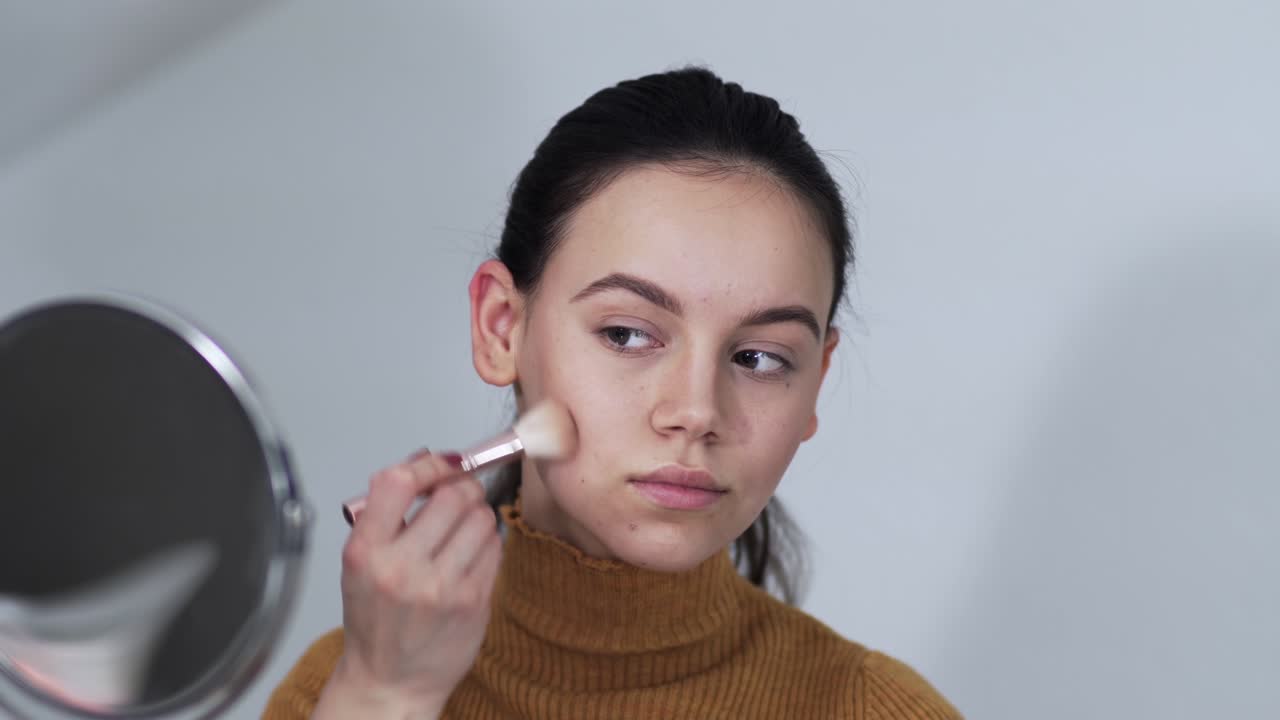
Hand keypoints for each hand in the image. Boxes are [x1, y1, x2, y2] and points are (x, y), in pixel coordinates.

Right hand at [319, 452, 501, 715]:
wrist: (391, 680)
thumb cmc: (377, 619)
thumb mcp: (363, 561)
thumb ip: (388, 512)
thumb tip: (427, 461)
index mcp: (366, 552)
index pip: (397, 482)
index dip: (427, 464)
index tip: (439, 464)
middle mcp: (401, 569)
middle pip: (452, 495)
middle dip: (461, 487)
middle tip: (458, 495)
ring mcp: (440, 587)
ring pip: (481, 518)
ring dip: (477, 516)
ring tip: (461, 532)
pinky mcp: (473, 602)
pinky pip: (495, 547)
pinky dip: (487, 543)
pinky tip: (470, 556)